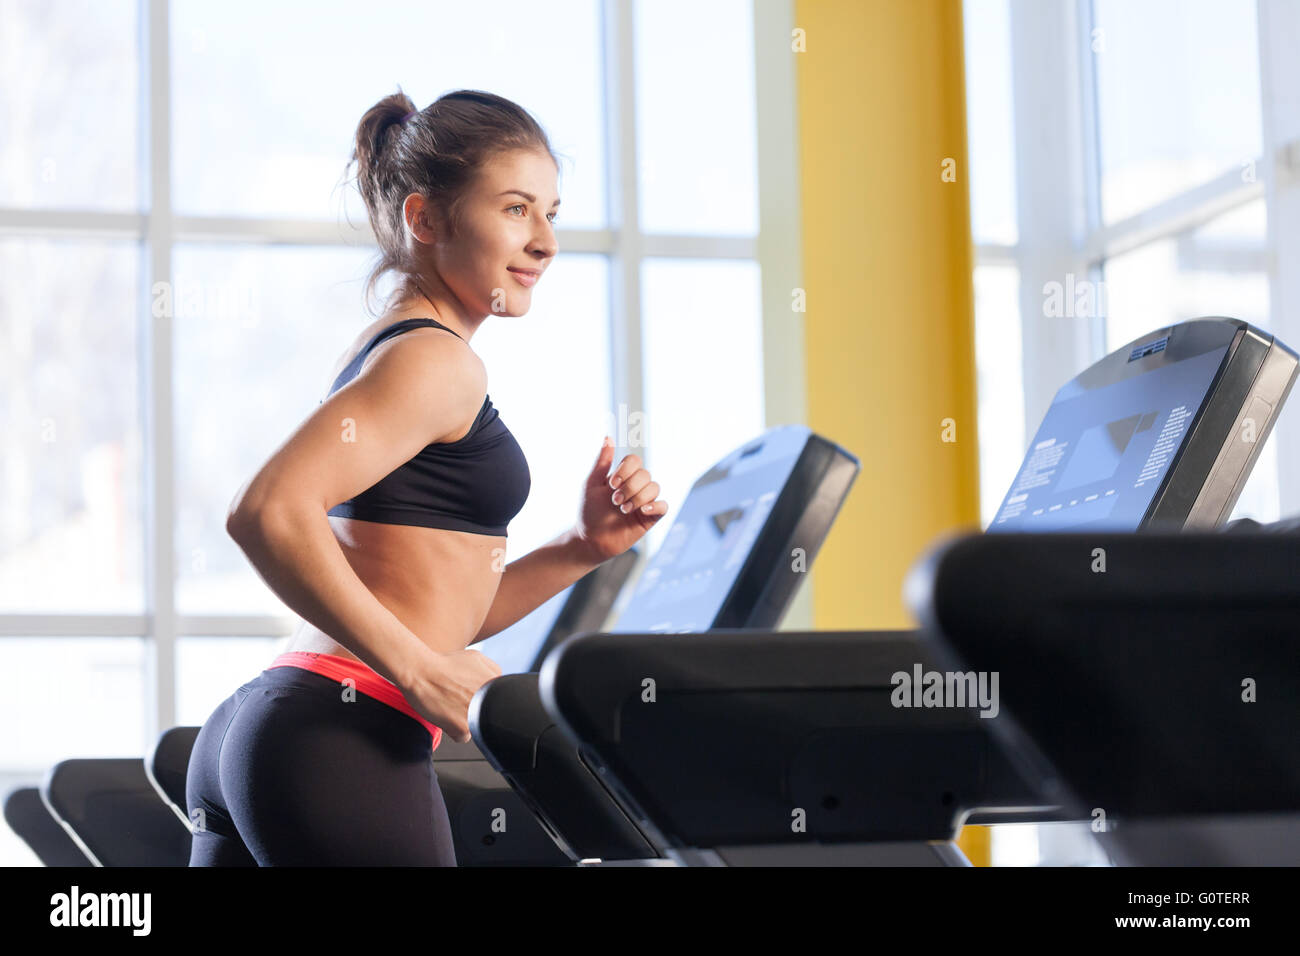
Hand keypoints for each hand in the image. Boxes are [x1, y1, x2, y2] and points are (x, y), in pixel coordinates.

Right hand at [399, 647, 501, 743]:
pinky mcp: (464, 727)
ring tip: (452, 707)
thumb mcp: (477, 658)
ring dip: (467, 721)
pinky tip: (446, 716)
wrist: (421, 672)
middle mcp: (490, 700)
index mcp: (497, 684)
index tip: (472, 696)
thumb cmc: (444, 664)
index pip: (500, 702)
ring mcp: (477, 714)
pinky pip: (464, 736)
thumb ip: (493, 671)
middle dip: (477, 710)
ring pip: (477, 727)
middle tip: (461, 700)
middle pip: (487, 715)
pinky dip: (454, 730)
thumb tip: (499, 684)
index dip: (484, 700)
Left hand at [573, 436, 669, 562]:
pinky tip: (641, 510)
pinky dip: (654, 506)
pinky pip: (663, 506)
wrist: (590, 539)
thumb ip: (601, 462)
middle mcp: (636, 486)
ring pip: (654, 488)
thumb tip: (608, 437)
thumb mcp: (591, 484)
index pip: (635, 460)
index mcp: (623, 476)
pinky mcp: (650, 518)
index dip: (626, 469)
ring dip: (637, 497)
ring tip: (622, 510)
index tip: (611, 484)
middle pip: (645, 474)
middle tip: (614, 501)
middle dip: (629, 487)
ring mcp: (644, 501)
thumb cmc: (588, 511)